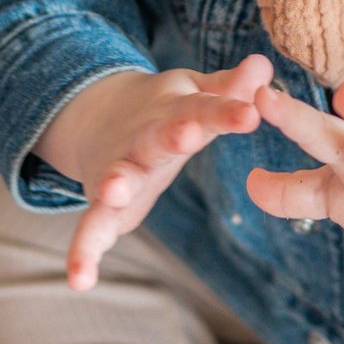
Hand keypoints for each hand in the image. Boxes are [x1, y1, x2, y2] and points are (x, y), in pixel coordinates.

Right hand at [35, 56, 272, 288]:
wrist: (101, 116)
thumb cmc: (168, 110)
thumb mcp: (197, 93)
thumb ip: (230, 88)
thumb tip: (264, 63)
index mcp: (177, 114)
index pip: (206, 111)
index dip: (227, 111)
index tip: (251, 113)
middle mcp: (145, 140)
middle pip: (159, 138)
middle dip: (172, 135)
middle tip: (186, 135)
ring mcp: (120, 170)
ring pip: (117, 178)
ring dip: (116, 184)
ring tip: (113, 192)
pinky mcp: (103, 203)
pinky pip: (91, 228)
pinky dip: (83, 252)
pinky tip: (79, 281)